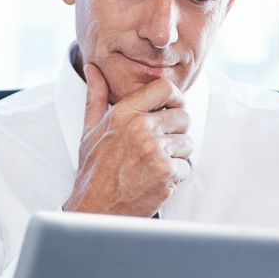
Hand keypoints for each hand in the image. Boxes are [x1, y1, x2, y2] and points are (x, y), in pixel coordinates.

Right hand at [62, 63, 192, 216]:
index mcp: (123, 113)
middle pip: (183, 117)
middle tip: (158, 147)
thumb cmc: (93, 171)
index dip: (174, 98)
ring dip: (176, 157)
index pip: (164, 88)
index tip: (172, 110)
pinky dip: (175, 177)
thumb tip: (93, 69)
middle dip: (176, 133)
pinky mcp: (166, 173)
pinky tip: (155, 180)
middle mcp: (140, 128)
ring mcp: (155, 151)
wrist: (94, 208)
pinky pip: (187, 167)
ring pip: (188, 144)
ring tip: (153, 166)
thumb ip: (96, 96)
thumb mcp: (90, 130)